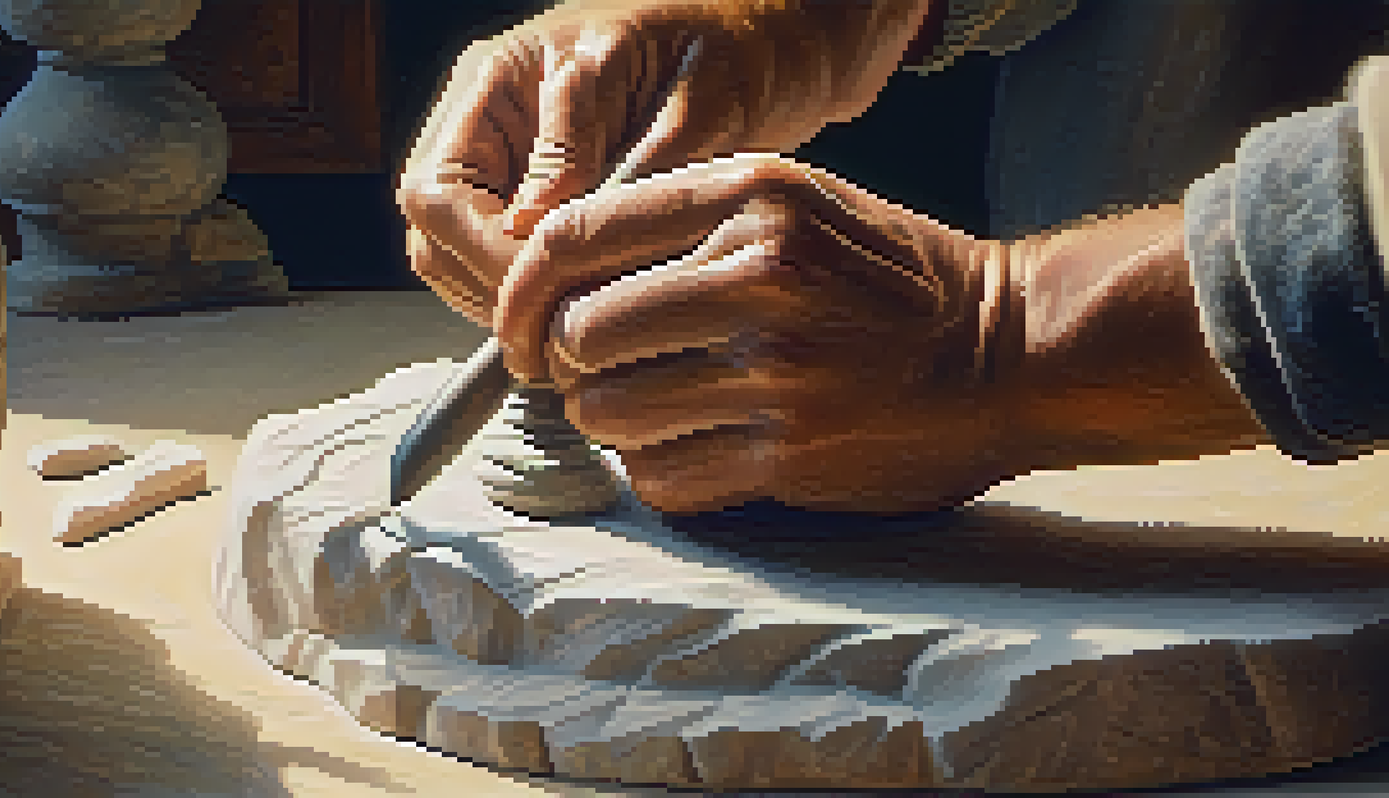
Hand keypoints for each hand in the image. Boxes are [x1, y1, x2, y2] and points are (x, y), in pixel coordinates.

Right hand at [396, 0, 930, 326]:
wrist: (769, 49)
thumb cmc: (732, 49)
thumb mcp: (678, 97)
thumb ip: (602, 160)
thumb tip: (529, 229)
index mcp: (500, 81)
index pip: (437, 193)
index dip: (483, 255)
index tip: (548, 291)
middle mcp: (490, 126)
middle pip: (435, 236)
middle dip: (493, 289)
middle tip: (564, 332)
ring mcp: (510, 166)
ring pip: (461, 262)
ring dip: (513, 303)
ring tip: (582, 333)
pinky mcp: (542, 203)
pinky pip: (507, 267)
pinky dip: (540, 299)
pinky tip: (592, 315)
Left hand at [496, 153, 1023, 514]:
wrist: (1007, 353)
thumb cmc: (887, 277)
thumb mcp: (797, 203)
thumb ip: (685, 219)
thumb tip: (557, 275)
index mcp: (750, 201)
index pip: (572, 239)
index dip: (520, 292)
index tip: (519, 328)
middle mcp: (759, 281)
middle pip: (576, 335)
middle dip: (564, 363)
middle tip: (589, 372)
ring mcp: (777, 374)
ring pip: (607, 414)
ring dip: (608, 419)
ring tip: (648, 406)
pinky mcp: (790, 456)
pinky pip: (659, 479)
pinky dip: (654, 470)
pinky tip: (688, 446)